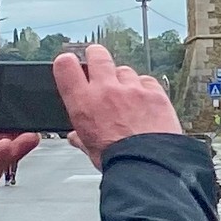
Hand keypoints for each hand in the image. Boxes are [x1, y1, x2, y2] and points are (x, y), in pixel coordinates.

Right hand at [56, 43, 181, 167]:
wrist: (147, 165)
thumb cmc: (116, 160)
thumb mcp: (89, 149)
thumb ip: (81, 138)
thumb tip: (75, 137)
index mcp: (83, 103)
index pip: (65, 66)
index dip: (67, 62)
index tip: (70, 63)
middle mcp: (105, 90)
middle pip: (98, 55)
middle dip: (96, 55)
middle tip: (97, 59)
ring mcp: (131, 88)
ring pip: (124, 70)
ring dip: (123, 79)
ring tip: (127, 96)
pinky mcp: (154, 92)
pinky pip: (147, 80)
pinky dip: (145, 88)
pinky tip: (145, 102)